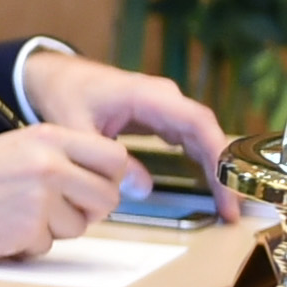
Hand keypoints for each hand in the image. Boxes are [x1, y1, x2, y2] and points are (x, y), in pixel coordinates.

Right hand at [0, 127, 137, 260]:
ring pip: (79, 226)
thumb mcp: (17, 149)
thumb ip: (61, 159)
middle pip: (107, 196)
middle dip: (90, 210)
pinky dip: (28, 244)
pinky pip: (48, 246)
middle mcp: (49, 164)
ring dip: (54, 229)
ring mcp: (39, 198)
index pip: (114, 157)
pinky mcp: (26, 230)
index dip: (110, 178)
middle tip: (63, 210)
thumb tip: (105, 184)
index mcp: (48, 138)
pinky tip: (1, 229)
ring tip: (18, 215)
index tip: (94, 187)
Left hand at [17, 50, 229, 186]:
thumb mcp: (75, 128)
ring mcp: (165, 107)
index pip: (196, 121)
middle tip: (231, 210)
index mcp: (147, 95)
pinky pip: (190, 140)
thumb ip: (104, 158)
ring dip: (216, 170)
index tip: (228, 183)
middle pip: (206, 133)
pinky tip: (211, 188)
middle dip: (223, 170)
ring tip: (226, 207)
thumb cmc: (65, 95)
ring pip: (202, 138)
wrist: (55, 77)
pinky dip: (201, 163)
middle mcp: (164, 98)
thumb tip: (143, 188)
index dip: (217, 152)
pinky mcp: (160, 118)